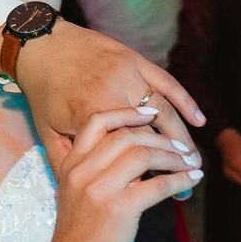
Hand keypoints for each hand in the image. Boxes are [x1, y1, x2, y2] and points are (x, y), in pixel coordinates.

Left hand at [11, 21, 202, 193]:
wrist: (41, 46)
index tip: (163, 188)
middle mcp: (113, 91)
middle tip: (188, 174)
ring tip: (193, 157)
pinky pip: (166, 81)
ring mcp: (126, 72)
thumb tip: (72, 196)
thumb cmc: (43, 92)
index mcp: (91, 113)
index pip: (128, 149)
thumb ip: (64, 161)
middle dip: (174, 155)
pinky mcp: (134, 59)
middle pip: (152, 130)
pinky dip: (185, 100)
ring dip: (182, 134)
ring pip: (164, 107)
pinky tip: (199, 120)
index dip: (150, 170)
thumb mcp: (47, 131)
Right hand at [45, 107, 192, 241]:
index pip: (97, 122)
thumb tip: (138, 160)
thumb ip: (98, 173)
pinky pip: (158, 185)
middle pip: (127, 135)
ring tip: (189, 162)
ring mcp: (100, 190)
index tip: (151, 114)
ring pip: (144, 155)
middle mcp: (83, 171)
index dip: (127, 113)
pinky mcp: (119, 209)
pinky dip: (181, 180)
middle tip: (181, 147)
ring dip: (173, 156)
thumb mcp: (77, 195)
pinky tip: (192, 180)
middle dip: (160, 138)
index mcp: (71, 165)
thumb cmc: (77, 237)